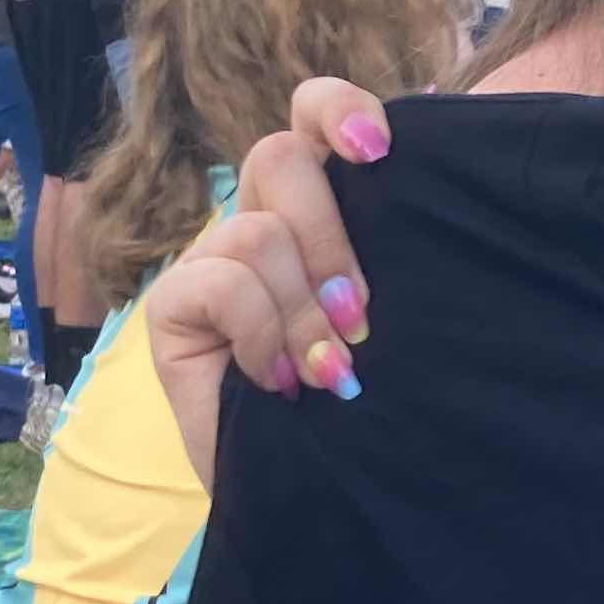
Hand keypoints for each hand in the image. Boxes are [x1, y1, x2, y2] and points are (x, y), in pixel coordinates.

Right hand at [140, 77, 389, 485]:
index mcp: (321, 213)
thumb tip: (431, 197)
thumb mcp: (396, 323)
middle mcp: (265, 225)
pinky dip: (260, 333)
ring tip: (328, 372)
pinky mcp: (172, 308)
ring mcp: (214, 263)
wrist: (316, 493)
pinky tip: (278, 382)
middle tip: (361, 315)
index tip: (379, 152)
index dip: (339, 110)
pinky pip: (217, 281)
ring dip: (302, 309)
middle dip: (330, 235)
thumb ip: (401, 257)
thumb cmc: (365, 409)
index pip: (311, 115)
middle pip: (278, 157)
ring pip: (256, 231)